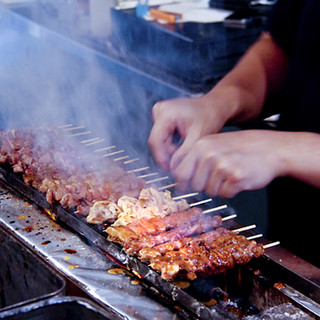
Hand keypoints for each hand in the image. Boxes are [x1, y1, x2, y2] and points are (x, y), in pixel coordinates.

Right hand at [148, 96, 226, 170]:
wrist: (215, 106)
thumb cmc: (209, 116)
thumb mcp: (198, 136)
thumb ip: (184, 152)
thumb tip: (172, 167)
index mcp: (166, 112)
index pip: (155, 140)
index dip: (160, 157)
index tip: (168, 169)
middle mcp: (160, 111)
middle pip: (157, 141)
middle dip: (168, 153)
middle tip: (180, 162)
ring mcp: (160, 113)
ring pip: (159, 140)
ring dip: (171, 150)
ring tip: (185, 151)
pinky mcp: (162, 118)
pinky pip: (163, 137)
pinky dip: (172, 144)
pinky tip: (182, 145)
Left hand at [170, 130, 285, 197]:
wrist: (271, 148)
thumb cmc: (242, 147)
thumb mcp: (214, 143)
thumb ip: (196, 156)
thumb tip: (179, 175)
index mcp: (201, 145)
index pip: (179, 171)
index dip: (182, 182)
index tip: (186, 185)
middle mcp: (209, 154)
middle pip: (193, 184)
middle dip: (201, 187)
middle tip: (214, 180)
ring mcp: (222, 165)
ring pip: (209, 191)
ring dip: (219, 188)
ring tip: (229, 175)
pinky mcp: (236, 177)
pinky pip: (225, 194)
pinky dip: (231, 190)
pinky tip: (238, 179)